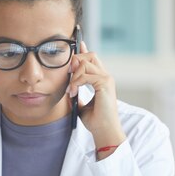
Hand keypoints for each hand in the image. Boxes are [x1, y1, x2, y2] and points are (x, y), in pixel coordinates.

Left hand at [67, 41, 125, 155]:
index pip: (93, 59)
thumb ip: (76, 92)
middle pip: (90, 55)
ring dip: (74, 76)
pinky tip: (74, 92)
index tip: (77, 45)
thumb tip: (67, 86)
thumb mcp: (81, 104)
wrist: (104, 131)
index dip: (84, 51)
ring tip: (71, 90)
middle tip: (68, 76)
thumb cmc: (95, 121)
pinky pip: (86, 75)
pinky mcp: (105, 84)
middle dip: (76, 61)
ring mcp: (107, 79)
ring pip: (86, 64)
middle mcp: (106, 77)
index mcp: (101, 80)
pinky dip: (76, 83)